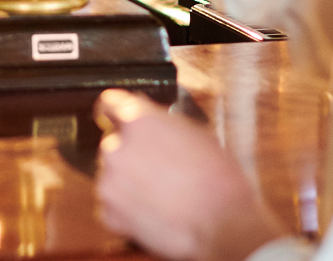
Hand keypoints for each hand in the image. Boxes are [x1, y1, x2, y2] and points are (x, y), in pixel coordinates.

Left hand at [94, 89, 288, 260]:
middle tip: (158, 168)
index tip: (112, 117)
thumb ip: (163, 124)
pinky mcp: (109, 213)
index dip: (114, 111)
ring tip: (163, 194)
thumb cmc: (219, 182)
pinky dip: (129, 209)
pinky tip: (156, 211)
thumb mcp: (197, 135)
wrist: (223, 228)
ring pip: (113, 175)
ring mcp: (109, 182)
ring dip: (130, 181)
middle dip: (132, 153)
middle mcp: (116, 147)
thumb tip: (150, 122)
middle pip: (114, 143)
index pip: (109, 104)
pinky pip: (114, 205)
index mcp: (137, 120)